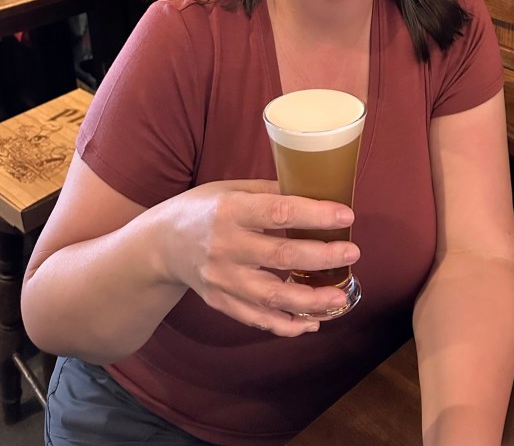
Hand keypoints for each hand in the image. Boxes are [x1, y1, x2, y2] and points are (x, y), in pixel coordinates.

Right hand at [160, 180, 359, 335]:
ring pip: (272, 297)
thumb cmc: (204, 209)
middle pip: (282, 256)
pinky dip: (286, 325)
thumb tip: (315, 190)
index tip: (346, 214)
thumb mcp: (232, 189)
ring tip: (340, 298)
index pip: (279, 212)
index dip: (315, 214)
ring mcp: (222, 279)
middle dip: (322, 256)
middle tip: (352, 253)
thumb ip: (270, 192)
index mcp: (230, 210)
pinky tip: (312, 323)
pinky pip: (258, 319)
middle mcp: (225, 247)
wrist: (161, 244)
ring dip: (311, 301)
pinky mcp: (221, 302)